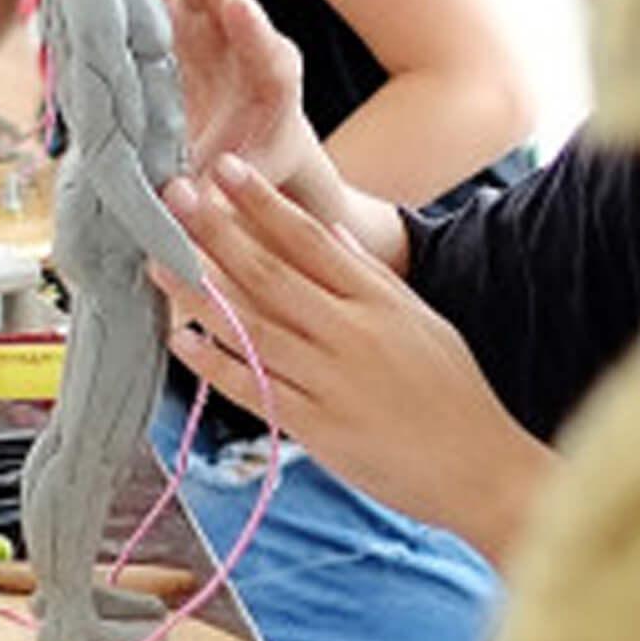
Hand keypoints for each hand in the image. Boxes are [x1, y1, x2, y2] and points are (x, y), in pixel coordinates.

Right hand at [104, 0, 335, 205]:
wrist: (266, 153)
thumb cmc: (256, 172)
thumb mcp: (243, 192)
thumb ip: (215, 197)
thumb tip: (180, 204)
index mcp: (274, 84)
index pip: (267, 53)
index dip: (254, 32)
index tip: (240, 9)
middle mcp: (249, 40)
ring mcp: (215, 22)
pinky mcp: (188, 18)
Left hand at [151, 157, 552, 563]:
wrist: (483, 471)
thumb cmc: (453, 394)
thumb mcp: (420, 321)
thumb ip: (369, 276)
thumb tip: (328, 229)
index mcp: (379, 301)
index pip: (310, 240)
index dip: (264, 203)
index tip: (226, 168)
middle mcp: (351, 333)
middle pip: (270, 274)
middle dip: (215, 232)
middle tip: (171, 196)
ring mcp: (331, 380)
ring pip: (252, 326)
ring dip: (198, 292)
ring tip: (156, 260)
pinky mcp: (316, 426)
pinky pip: (254, 387)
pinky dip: (214, 362)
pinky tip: (179, 339)